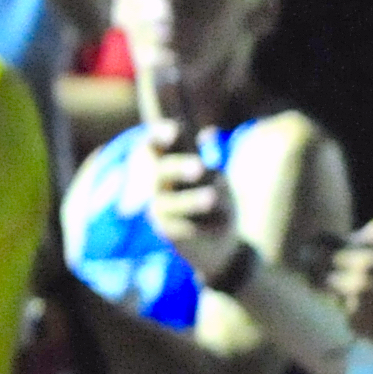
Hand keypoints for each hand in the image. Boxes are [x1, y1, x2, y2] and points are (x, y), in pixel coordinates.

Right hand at [143, 142, 245, 277]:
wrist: (217, 243)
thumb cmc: (214, 203)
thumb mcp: (214, 180)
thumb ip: (208, 165)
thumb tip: (209, 137)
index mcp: (167, 165)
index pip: (155, 145)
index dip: (161, 136)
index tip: (175, 131)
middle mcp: (158, 185)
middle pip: (163, 170)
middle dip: (180, 168)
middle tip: (201, 168)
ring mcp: (160, 210)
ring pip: (171, 202)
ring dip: (192, 200)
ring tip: (213, 198)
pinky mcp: (168, 232)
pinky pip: (181, 227)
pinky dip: (203, 225)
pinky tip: (216, 225)